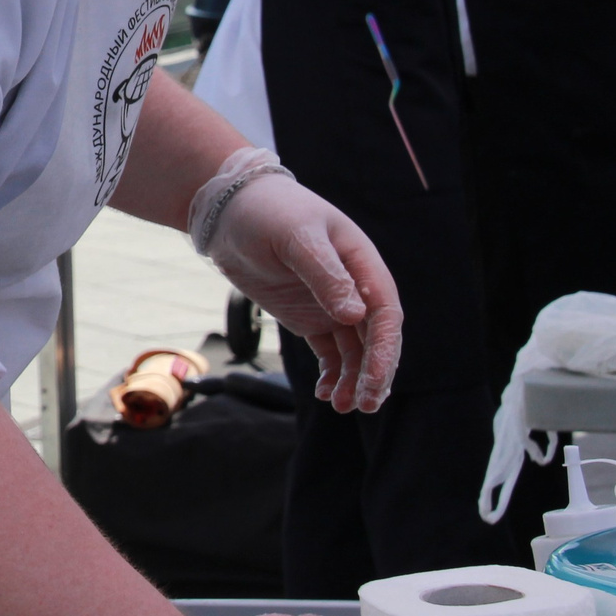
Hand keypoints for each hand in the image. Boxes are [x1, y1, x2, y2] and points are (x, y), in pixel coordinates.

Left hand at [199, 163, 402, 412]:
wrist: (230, 209)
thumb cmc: (268, 212)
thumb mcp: (295, 238)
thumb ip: (325, 275)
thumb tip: (355, 317)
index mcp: (362, 264)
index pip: (385, 313)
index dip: (384, 349)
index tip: (374, 380)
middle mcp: (354, 288)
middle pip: (375, 338)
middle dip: (373, 373)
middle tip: (363, 405)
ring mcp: (331, 304)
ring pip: (354, 350)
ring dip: (353, 379)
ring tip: (341, 406)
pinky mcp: (309, 316)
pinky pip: (330, 351)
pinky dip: (332, 374)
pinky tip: (325, 393)